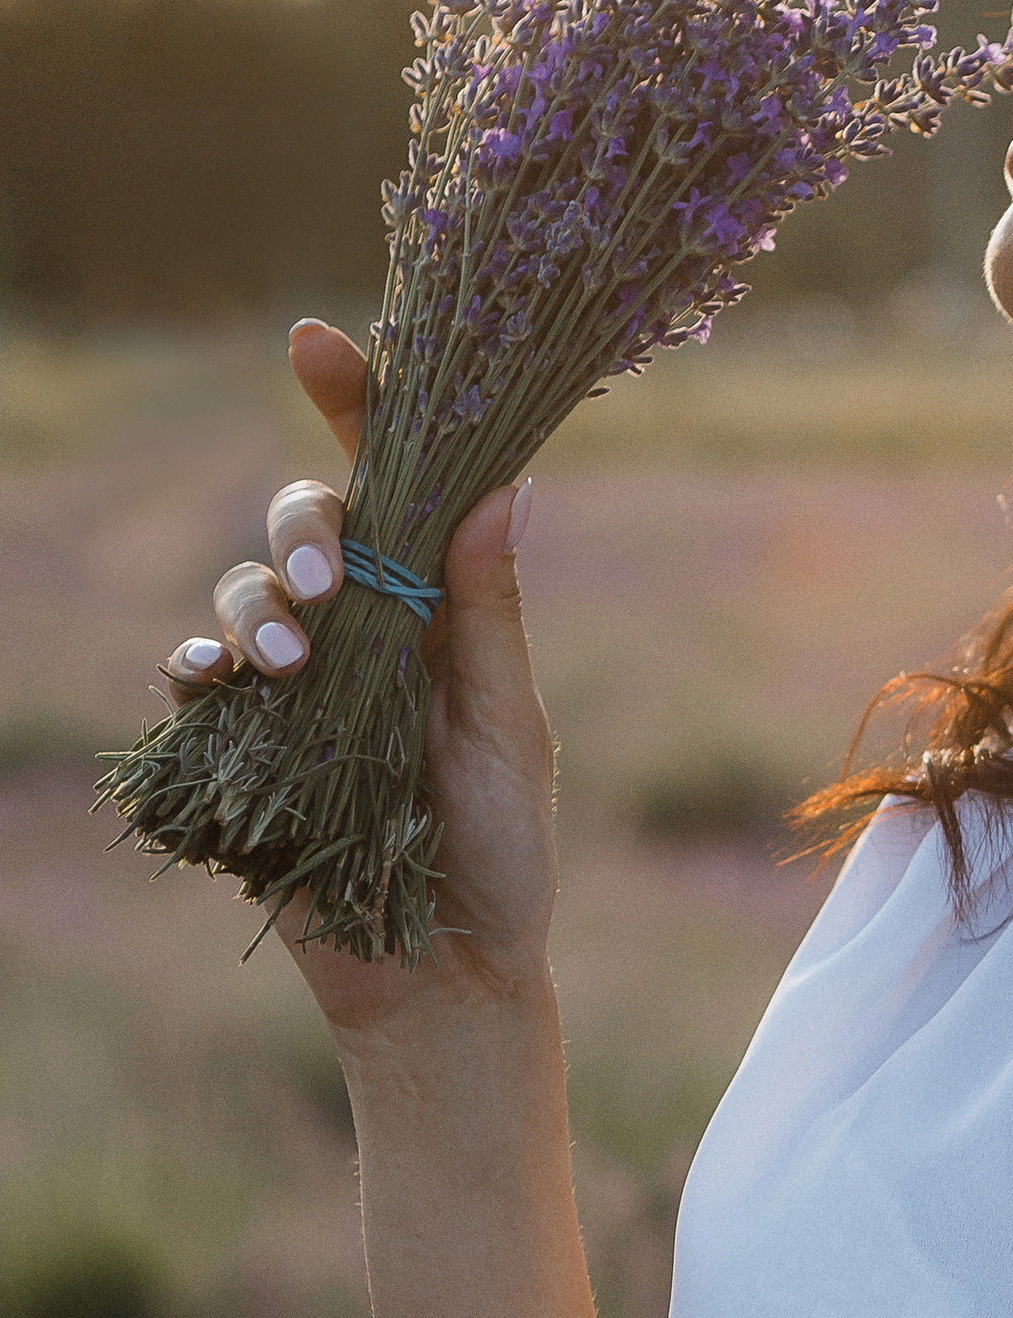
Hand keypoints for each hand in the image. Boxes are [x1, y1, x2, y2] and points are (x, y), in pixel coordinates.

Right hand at [163, 321, 558, 1037]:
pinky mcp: (245, 744)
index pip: (395, 485)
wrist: (445, 978)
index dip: (354, 406)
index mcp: (437, 608)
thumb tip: (507, 484)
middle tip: (328, 585)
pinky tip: (216, 678)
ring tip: (288, 660)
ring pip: (243, 587)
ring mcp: (297, 684)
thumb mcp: (509, 731)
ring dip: (255, 603)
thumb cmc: (501, 858)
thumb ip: (489, 616)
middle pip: (303, 521)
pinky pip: (198, 676)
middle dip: (300, 529)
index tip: (315, 340)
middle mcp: (363, 629)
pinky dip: (199, 662)